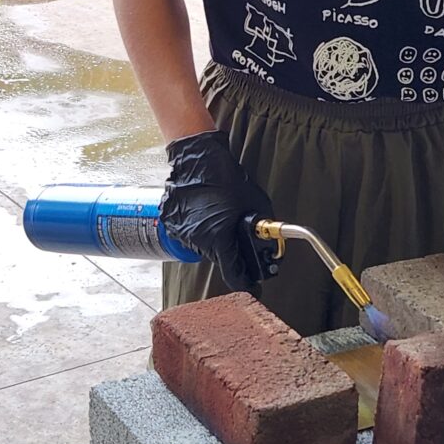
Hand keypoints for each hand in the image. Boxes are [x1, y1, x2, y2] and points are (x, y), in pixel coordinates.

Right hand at [160, 130, 273, 290]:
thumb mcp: (257, 205)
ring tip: (224, 220)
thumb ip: (263, 228)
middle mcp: (199, 242)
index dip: (248, 281)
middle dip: (234, 255)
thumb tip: (269, 241)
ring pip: (207, 249)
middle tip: (242, 241)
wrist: (198, 160)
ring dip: (218, 242)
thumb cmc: (228, 179)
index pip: (235, 276)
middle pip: (222, 261)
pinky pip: (194, 237)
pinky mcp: (175, 226)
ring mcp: (183, 235)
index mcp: (220, 240)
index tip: (255, 284)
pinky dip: (204, 231)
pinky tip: (210, 215)